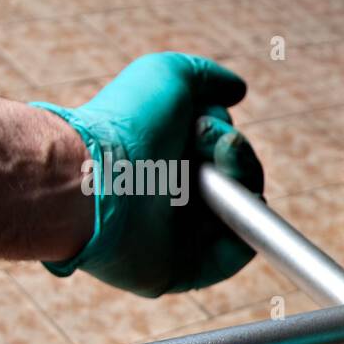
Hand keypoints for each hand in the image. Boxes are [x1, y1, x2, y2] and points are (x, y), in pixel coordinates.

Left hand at [32, 52, 264, 297]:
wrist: (95, 179)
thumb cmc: (126, 125)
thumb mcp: (168, 75)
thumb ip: (207, 76)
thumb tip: (239, 91)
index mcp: (165, 159)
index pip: (220, 154)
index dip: (228, 139)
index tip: (209, 125)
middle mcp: (173, 196)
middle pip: (236, 181)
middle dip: (239, 160)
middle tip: (216, 147)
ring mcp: (181, 235)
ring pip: (240, 213)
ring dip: (245, 187)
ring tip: (217, 173)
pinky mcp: (186, 269)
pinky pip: (235, 254)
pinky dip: (248, 233)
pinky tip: (236, 209)